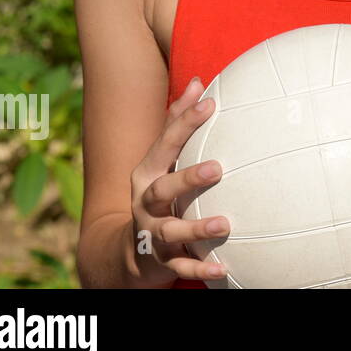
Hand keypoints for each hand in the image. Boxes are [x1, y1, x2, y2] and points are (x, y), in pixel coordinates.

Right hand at [129, 76, 230, 285]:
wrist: (127, 253)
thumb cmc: (157, 194)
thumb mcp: (161, 160)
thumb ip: (178, 124)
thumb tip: (198, 82)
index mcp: (147, 174)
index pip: (165, 144)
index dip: (185, 123)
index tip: (210, 103)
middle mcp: (146, 203)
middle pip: (162, 189)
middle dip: (187, 178)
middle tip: (217, 168)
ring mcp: (152, 233)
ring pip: (171, 231)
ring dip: (196, 227)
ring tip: (223, 224)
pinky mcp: (161, 261)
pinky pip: (180, 267)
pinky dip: (200, 267)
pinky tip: (223, 267)